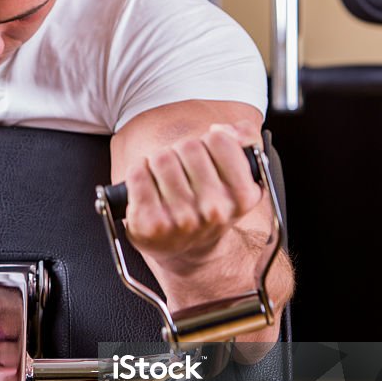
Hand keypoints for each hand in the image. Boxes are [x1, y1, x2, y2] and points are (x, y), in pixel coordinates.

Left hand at [123, 121, 262, 269]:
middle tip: (181, 170)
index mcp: (241, 196)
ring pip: (162, 158)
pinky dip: (138, 171)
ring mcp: (182, 219)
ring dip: (157, 162)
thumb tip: (224, 130)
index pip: (220, 140)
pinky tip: (145, 185)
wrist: (187, 250)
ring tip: (163, 180)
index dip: (207, 142)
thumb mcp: (237, 177)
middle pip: (188, 146)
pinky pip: (138, 174)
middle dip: (180, 152)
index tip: (205, 158)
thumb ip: (243, 142)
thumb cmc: (209, 207)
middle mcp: (214, 210)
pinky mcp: (151, 223)